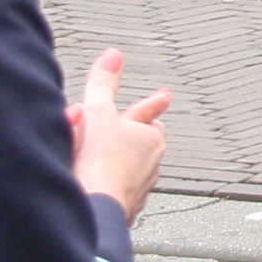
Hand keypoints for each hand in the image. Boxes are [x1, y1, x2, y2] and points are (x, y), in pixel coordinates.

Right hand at [67, 48, 171, 221]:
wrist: (96, 207)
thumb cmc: (99, 160)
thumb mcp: (98, 114)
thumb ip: (103, 84)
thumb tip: (113, 54)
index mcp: (151, 136)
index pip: (151, 115)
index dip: (154, 103)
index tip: (165, 95)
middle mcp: (152, 162)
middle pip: (146, 142)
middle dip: (138, 134)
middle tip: (133, 129)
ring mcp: (143, 186)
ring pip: (135, 167)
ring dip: (124, 161)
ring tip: (108, 159)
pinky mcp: (129, 206)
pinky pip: (124, 190)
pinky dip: (115, 184)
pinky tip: (102, 185)